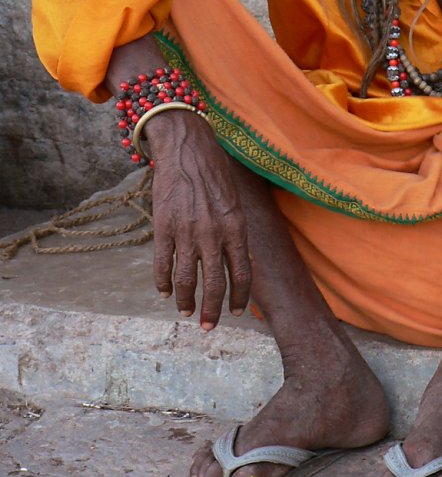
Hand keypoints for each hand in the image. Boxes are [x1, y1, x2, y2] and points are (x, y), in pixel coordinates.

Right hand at [145, 111, 251, 329]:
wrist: (187, 149)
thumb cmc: (215, 174)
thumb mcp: (236, 202)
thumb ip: (238, 233)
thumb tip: (246, 263)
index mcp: (236, 227)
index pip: (242, 273)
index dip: (240, 297)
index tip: (237, 312)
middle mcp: (213, 233)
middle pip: (214, 283)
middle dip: (213, 310)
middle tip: (209, 327)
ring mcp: (187, 232)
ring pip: (186, 279)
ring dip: (186, 301)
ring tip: (186, 313)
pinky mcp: (163, 227)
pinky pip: (162, 264)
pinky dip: (162, 283)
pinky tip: (163, 293)